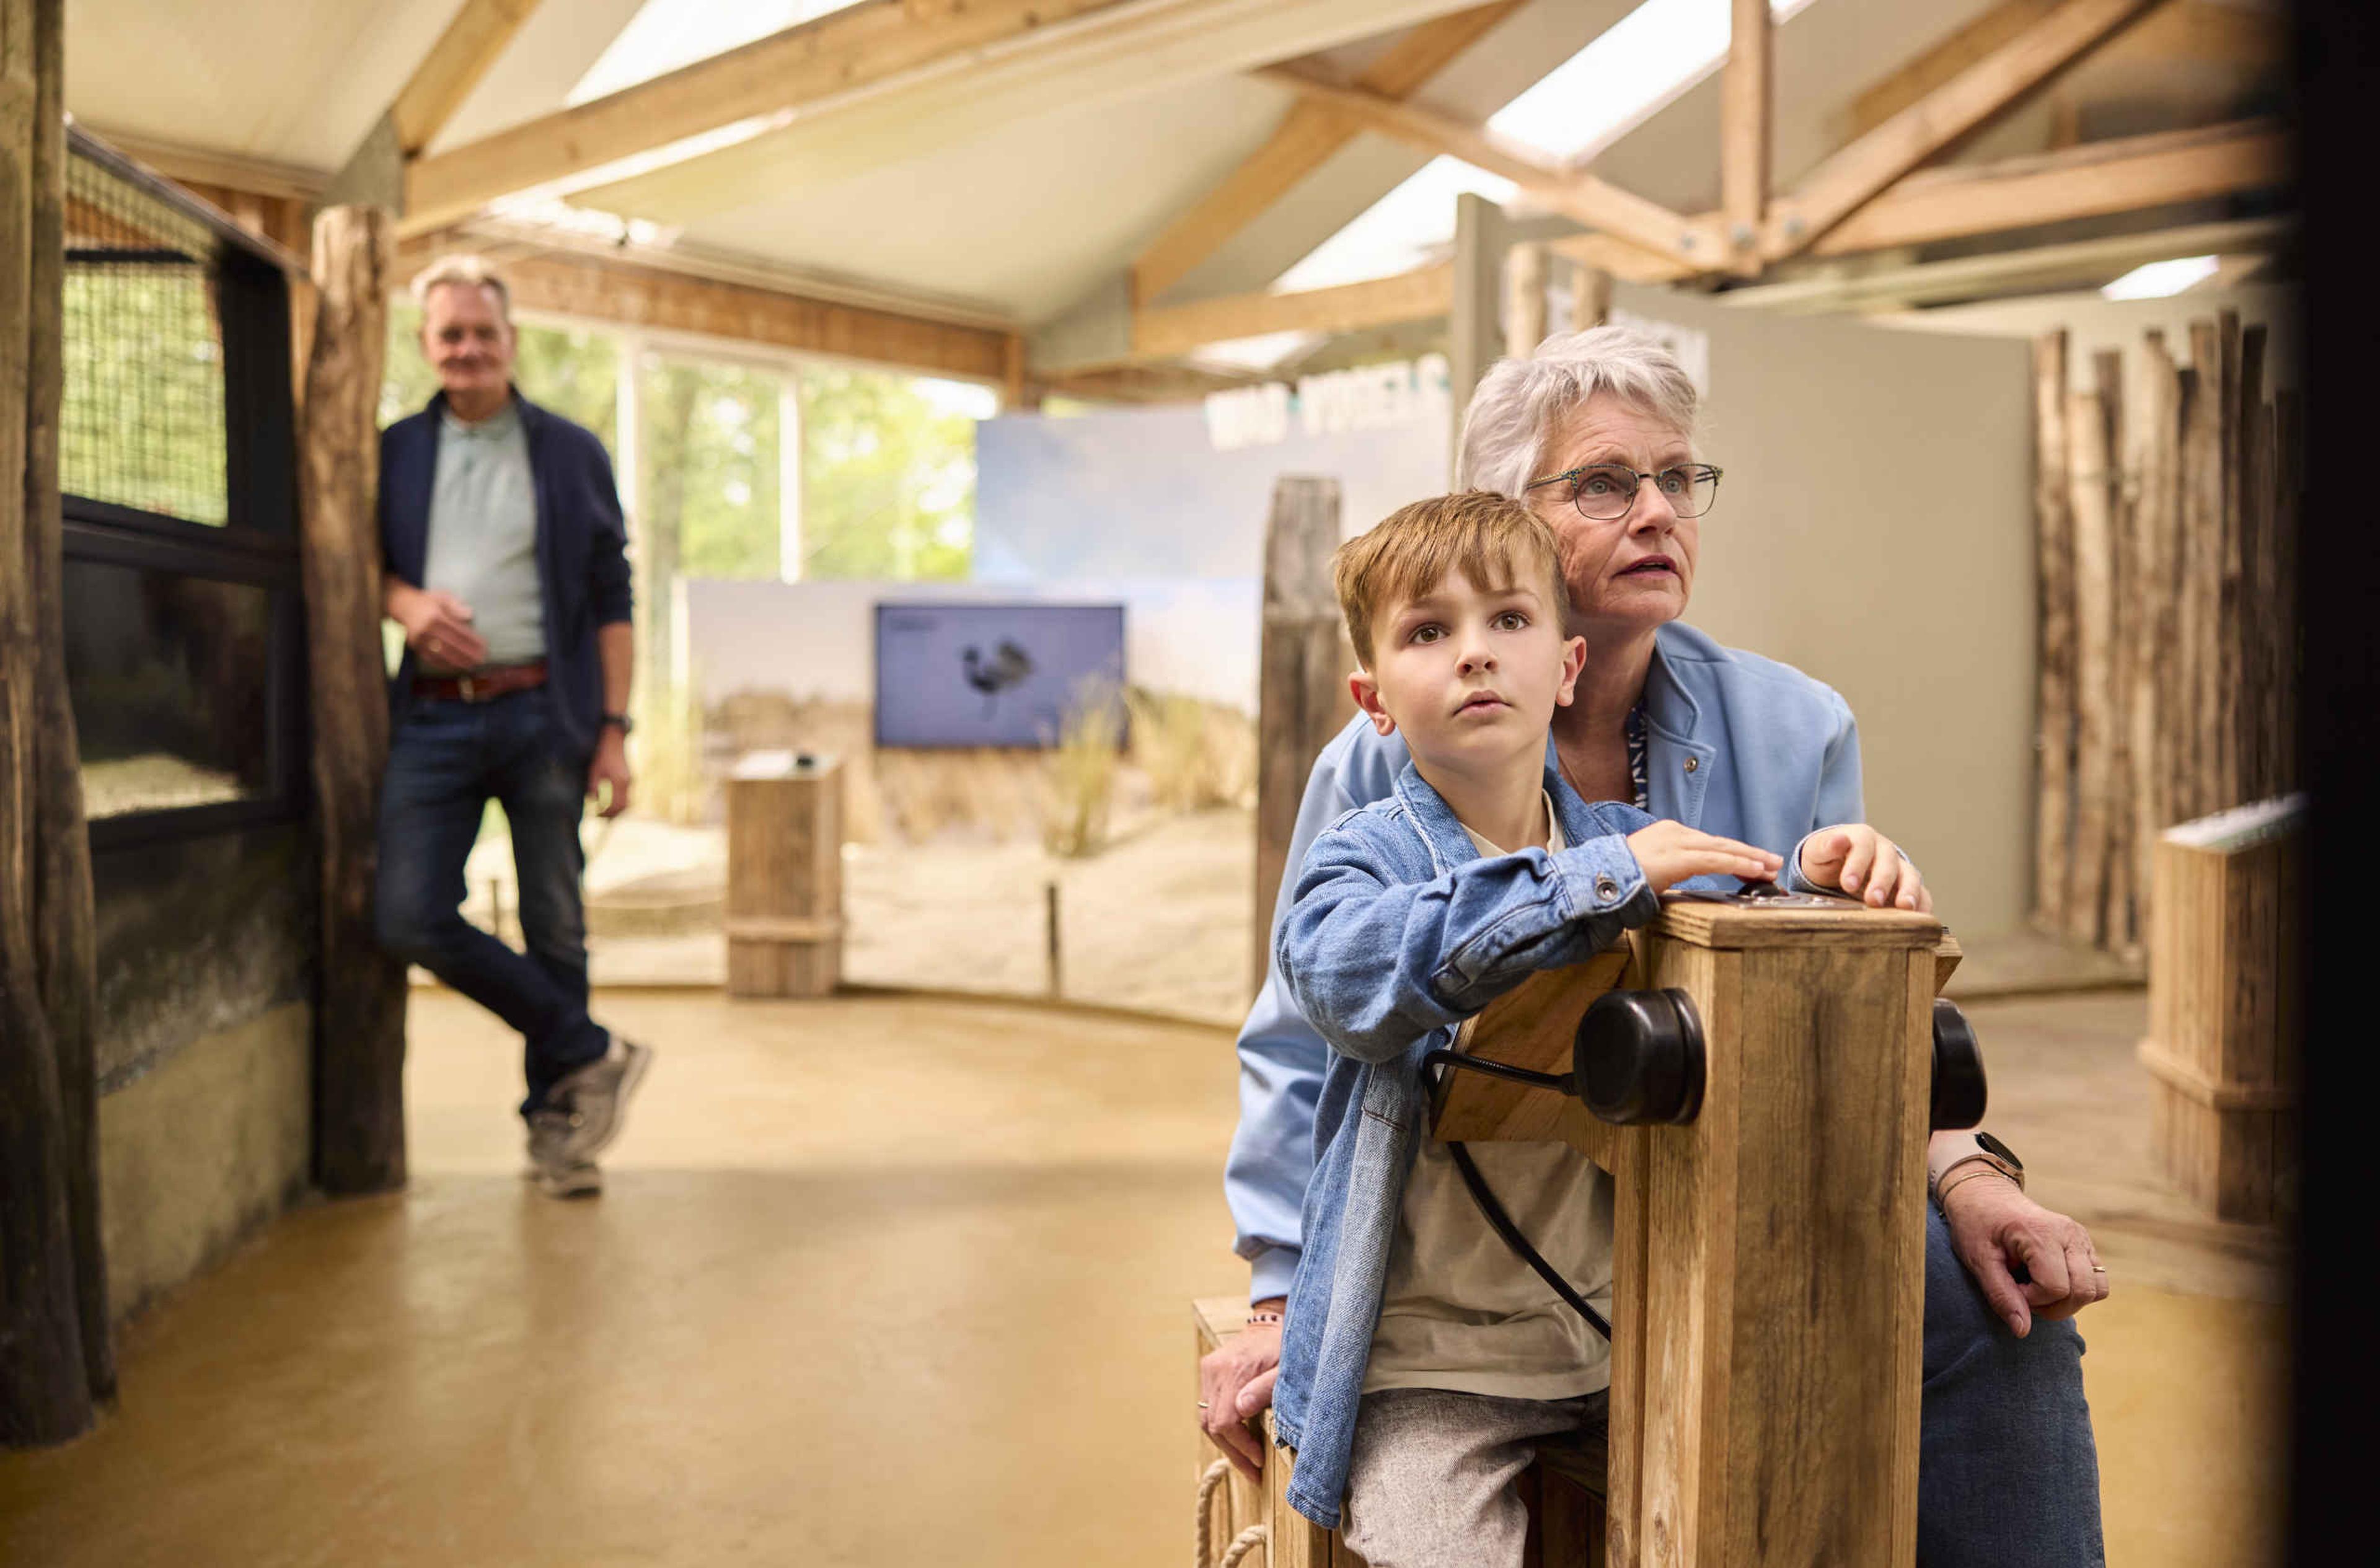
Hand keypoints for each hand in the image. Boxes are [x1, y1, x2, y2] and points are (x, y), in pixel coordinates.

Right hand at [394, 586, 487, 669]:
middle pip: (451, 644)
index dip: (471, 640)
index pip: (458, 630)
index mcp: (435, 615)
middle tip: (480, 660)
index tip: (483, 646)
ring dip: (457, 661)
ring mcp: (419, 638)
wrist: (401, 604)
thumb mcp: (442, 596)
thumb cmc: (426, 600)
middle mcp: (426, 628)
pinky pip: (430, 657)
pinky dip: (442, 663)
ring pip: (441, 653)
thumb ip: (456, 605)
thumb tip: (470, 614)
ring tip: (470, 665)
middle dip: (467, 653)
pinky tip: (453, 666)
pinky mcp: (414, 645)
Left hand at [587, 731, 631, 817]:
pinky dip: (620, 801)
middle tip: (600, 816)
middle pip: (624, 807)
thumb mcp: (595, 769)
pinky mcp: (631, 777)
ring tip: (605, 811)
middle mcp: (628, 782)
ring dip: (617, 809)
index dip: (605, 813)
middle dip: (613, 815)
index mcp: (619, 781)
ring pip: (627, 802)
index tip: (595, 814)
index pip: (615, 806)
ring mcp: (631, 780)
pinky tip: (611, 801)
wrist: (615, 738)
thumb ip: (594, 786)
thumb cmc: (603, 753)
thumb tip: (594, 801)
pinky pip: (627, 795)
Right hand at [1197, 1305, 1283, 1480]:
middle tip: (1254, 1472)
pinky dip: (1221, 1425)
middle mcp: (1215, 1369)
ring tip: (1247, 1460)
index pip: (1225, 1421)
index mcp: (1234, 1370)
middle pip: (1212, 1423)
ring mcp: (1209, 1368)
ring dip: (1226, 1442)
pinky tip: (1239, 1438)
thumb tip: (1242, 1410)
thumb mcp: (1287, 1368)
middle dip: (1233, 1452)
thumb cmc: (1287, 1347)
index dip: (1240, 1446)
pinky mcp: (1208, 1369)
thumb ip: (1266, 1389)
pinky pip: (1208, 1406)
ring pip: (1206, 1418)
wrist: (1274, 1321)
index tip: (1259, 1460)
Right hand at [1623, 821, 1780, 892]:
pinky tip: (1755, 869)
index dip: (1734, 852)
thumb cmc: (1621, 877)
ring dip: (1751, 858)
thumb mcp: (1652, 867)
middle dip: (1749, 853)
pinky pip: (1717, 860)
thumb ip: (1671, 867)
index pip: (1709, 842)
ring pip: (1723, 849)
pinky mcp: (1680, 856)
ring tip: (1771, 866)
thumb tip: (1682, 876)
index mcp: (1669, 832)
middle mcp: (1676, 832)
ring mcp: (1678, 842)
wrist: (1602, 877)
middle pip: (1721, 843)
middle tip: (1772, 861)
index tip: (1753, 861)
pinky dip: (1739, 864)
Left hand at [1800, 824, 1931, 910]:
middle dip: (1882, 881)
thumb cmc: (1826, 859)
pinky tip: (1918, 919)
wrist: (1835, 868)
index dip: (1857, 864)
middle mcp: (1884, 850)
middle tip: (1873, 900)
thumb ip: (1825, 847)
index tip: (1847, 884)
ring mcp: (1898, 868)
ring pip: (1909, 876)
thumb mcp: (1817, 852)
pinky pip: (1921, 894)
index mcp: (1863, 837)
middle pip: (1888, 862)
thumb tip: (1839, 840)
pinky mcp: (1906, 887)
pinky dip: (1922, 905)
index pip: (1863, 845)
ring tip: (1905, 907)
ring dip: (1909, 891)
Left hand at [1939, 1177, 2108, 1335]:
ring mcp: (2082, 1238)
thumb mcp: (1979, 1260)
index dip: (2031, 1299)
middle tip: (2023, 1291)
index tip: (2009, 1285)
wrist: (1984, 1196)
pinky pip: (2097, 1281)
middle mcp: (2070, 1234)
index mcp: (2042, 1233)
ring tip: (2037, 1287)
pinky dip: (2076, 1290)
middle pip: (2083, 1292)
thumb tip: (2022, 1331)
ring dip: (2069, 1300)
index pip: (2055, 1287)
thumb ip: (2001, 1296)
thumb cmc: (1977, 1225)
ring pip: (2096, 1289)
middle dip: (2053, 1306)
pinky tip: (2048, 1280)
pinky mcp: (2085, 1245)